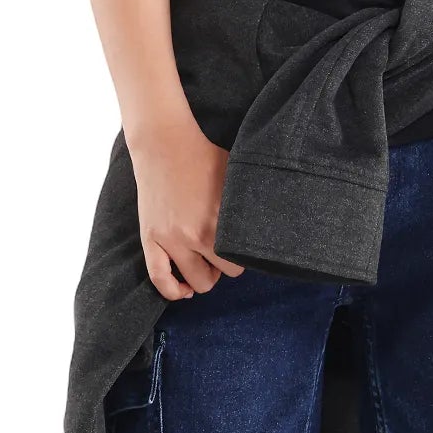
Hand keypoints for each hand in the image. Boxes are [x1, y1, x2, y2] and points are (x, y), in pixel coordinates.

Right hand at [127, 114, 247, 300]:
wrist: (164, 142)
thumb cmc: (204, 156)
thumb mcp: (236, 176)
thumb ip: (251, 203)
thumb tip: (282, 215)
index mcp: (222, 221)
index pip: (242, 261)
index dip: (244, 256)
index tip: (241, 247)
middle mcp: (197, 235)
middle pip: (223, 274)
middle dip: (225, 266)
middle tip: (223, 252)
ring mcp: (171, 239)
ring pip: (197, 282)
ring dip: (204, 277)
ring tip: (206, 263)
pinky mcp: (151, 238)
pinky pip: (159, 278)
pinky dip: (172, 290)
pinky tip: (184, 290)